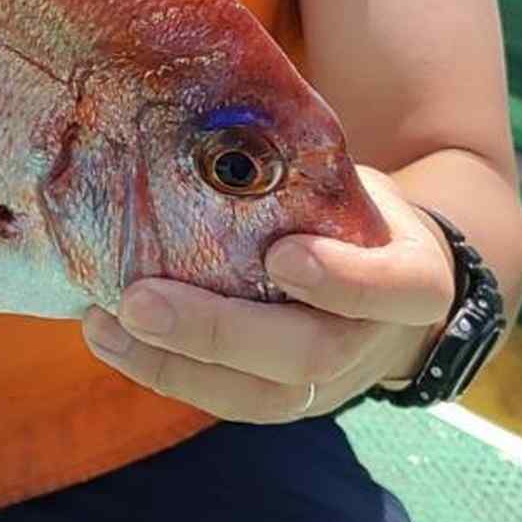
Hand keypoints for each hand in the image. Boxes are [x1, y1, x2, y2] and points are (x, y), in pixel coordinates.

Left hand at [80, 167, 452, 420]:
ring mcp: (329, 383)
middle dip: (220, 331)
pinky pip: (225, 400)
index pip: (392, 290)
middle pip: (308, 354)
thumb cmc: (355, 215)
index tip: (281, 253)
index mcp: (413, 281)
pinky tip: (110, 337)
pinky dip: (162, 370)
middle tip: (141, 300)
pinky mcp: (281, 400)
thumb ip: (308, 178)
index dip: (341, 280)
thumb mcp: (354, 186)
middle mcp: (373, 342)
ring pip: (259, 396)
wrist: (386, 287)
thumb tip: (212, 121)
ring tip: (108, 324)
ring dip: (174, 363)